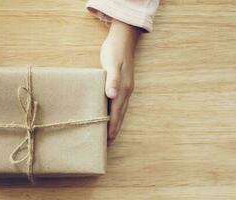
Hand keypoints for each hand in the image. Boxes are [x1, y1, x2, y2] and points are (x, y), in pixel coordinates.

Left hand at [100, 19, 140, 142]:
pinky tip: (110, 114)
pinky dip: (115, 111)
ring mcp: (125, 87)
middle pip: (120, 114)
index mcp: (123, 89)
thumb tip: (112, 96)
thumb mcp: (111, 63)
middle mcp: (126, 91)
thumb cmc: (115, 51)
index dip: (112, 126)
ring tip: (110, 134)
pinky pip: (119, 102)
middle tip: (108, 143)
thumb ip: (111, 79)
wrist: (123, 38)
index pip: (117, 112)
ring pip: (121, 110)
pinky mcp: (122, 83)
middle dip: (115, 129)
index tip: (108, 140)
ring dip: (116, 122)